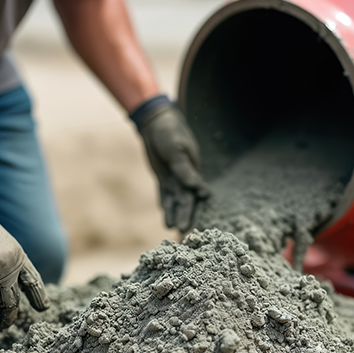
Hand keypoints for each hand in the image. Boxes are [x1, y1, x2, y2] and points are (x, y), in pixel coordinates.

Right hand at [0, 170, 49, 328]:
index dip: (38, 297)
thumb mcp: (1, 242)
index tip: (43, 308)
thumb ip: (7, 262)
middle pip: (10, 303)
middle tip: (4, 324)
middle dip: (7, 317)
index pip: (32, 282)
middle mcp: (4, 269)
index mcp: (17, 257)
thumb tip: (6, 287)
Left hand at [136, 101, 209, 231]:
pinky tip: (166, 218)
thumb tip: (195, 188)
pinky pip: (164, 195)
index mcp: (193, 168)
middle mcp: (185, 176)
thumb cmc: (170, 132)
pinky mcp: (163, 178)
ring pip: (175, 200)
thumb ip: (184, 169)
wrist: (155, 123)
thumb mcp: (177, 148)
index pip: (197, 189)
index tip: (198, 214)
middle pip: (186, 199)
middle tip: (183, 230)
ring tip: (171, 228)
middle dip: (185, 214)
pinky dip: (166, 206)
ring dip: (174, 213)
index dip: (197, 202)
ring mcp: (174, 178)